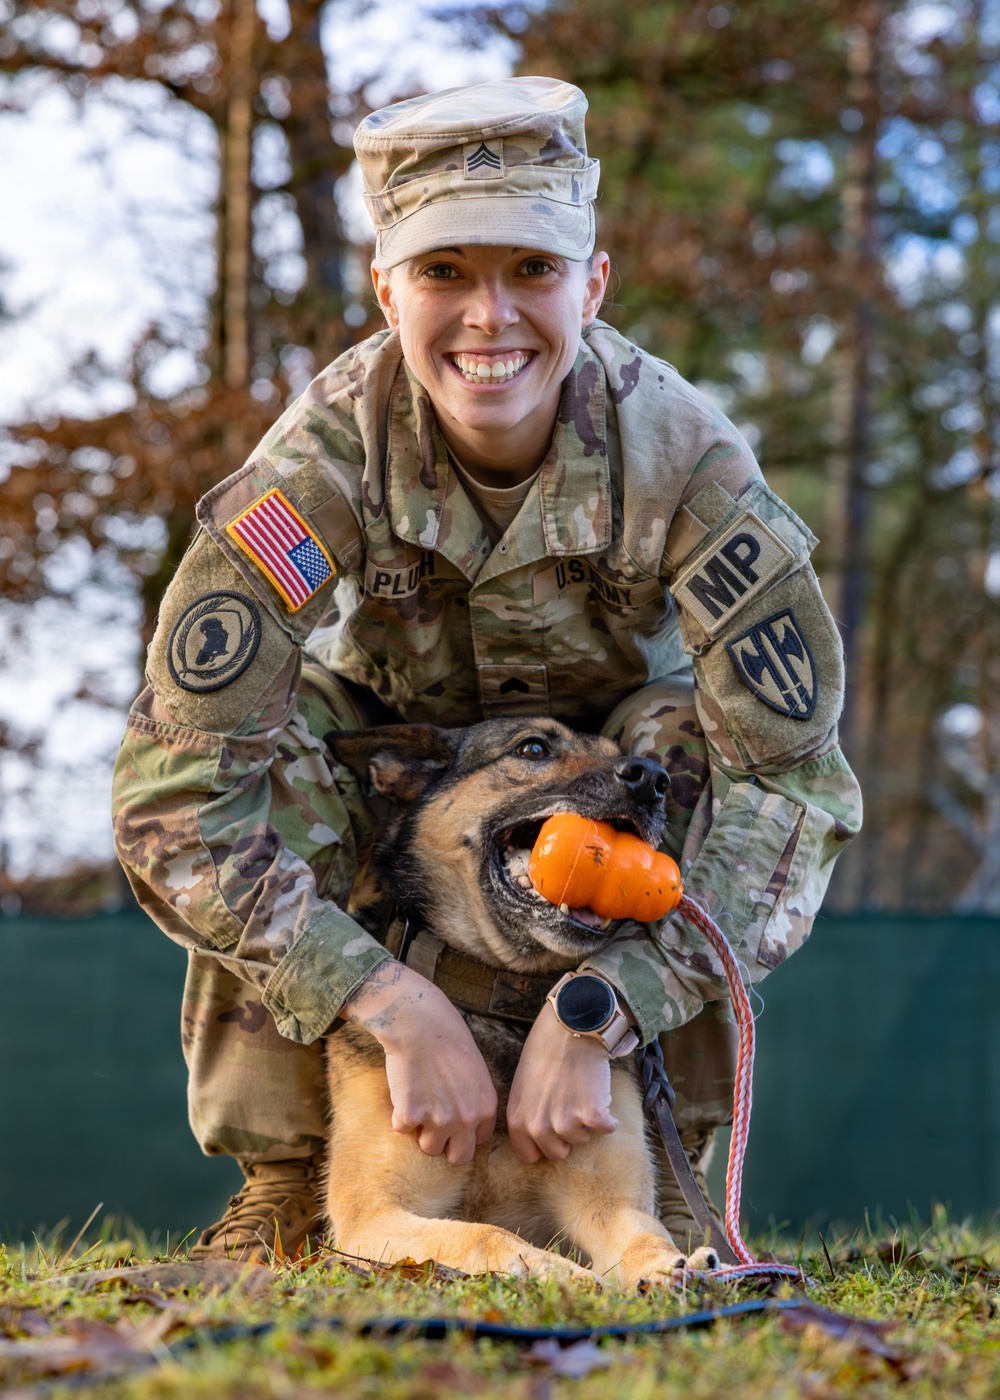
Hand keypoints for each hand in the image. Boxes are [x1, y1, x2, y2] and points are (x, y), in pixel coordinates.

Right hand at [340, 959, 497, 1164]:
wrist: (419, 1023)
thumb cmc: (447, 1038)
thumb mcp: (476, 1071)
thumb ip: (474, 1100)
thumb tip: (466, 1124)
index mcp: (485, 1107)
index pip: (478, 1141)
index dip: (463, 1130)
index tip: (452, 1117)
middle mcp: (465, 1119)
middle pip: (458, 1157)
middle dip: (446, 1144)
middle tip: (433, 1124)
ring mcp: (438, 1120)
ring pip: (428, 1148)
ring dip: (421, 1131)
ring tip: (418, 1101)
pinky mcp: (410, 1115)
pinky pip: (401, 1130)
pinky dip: (398, 1114)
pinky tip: (404, 1089)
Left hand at [506, 1001, 617, 1162]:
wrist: (570, 1027)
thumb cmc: (544, 1050)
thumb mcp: (522, 1085)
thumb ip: (527, 1114)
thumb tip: (536, 1137)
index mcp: (518, 1120)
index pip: (528, 1155)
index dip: (542, 1144)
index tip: (551, 1131)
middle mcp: (539, 1126)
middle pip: (558, 1154)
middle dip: (565, 1136)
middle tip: (569, 1108)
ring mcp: (566, 1122)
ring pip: (582, 1140)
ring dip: (586, 1121)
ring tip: (581, 1092)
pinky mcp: (592, 1115)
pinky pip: (607, 1129)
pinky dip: (609, 1117)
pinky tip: (601, 1096)